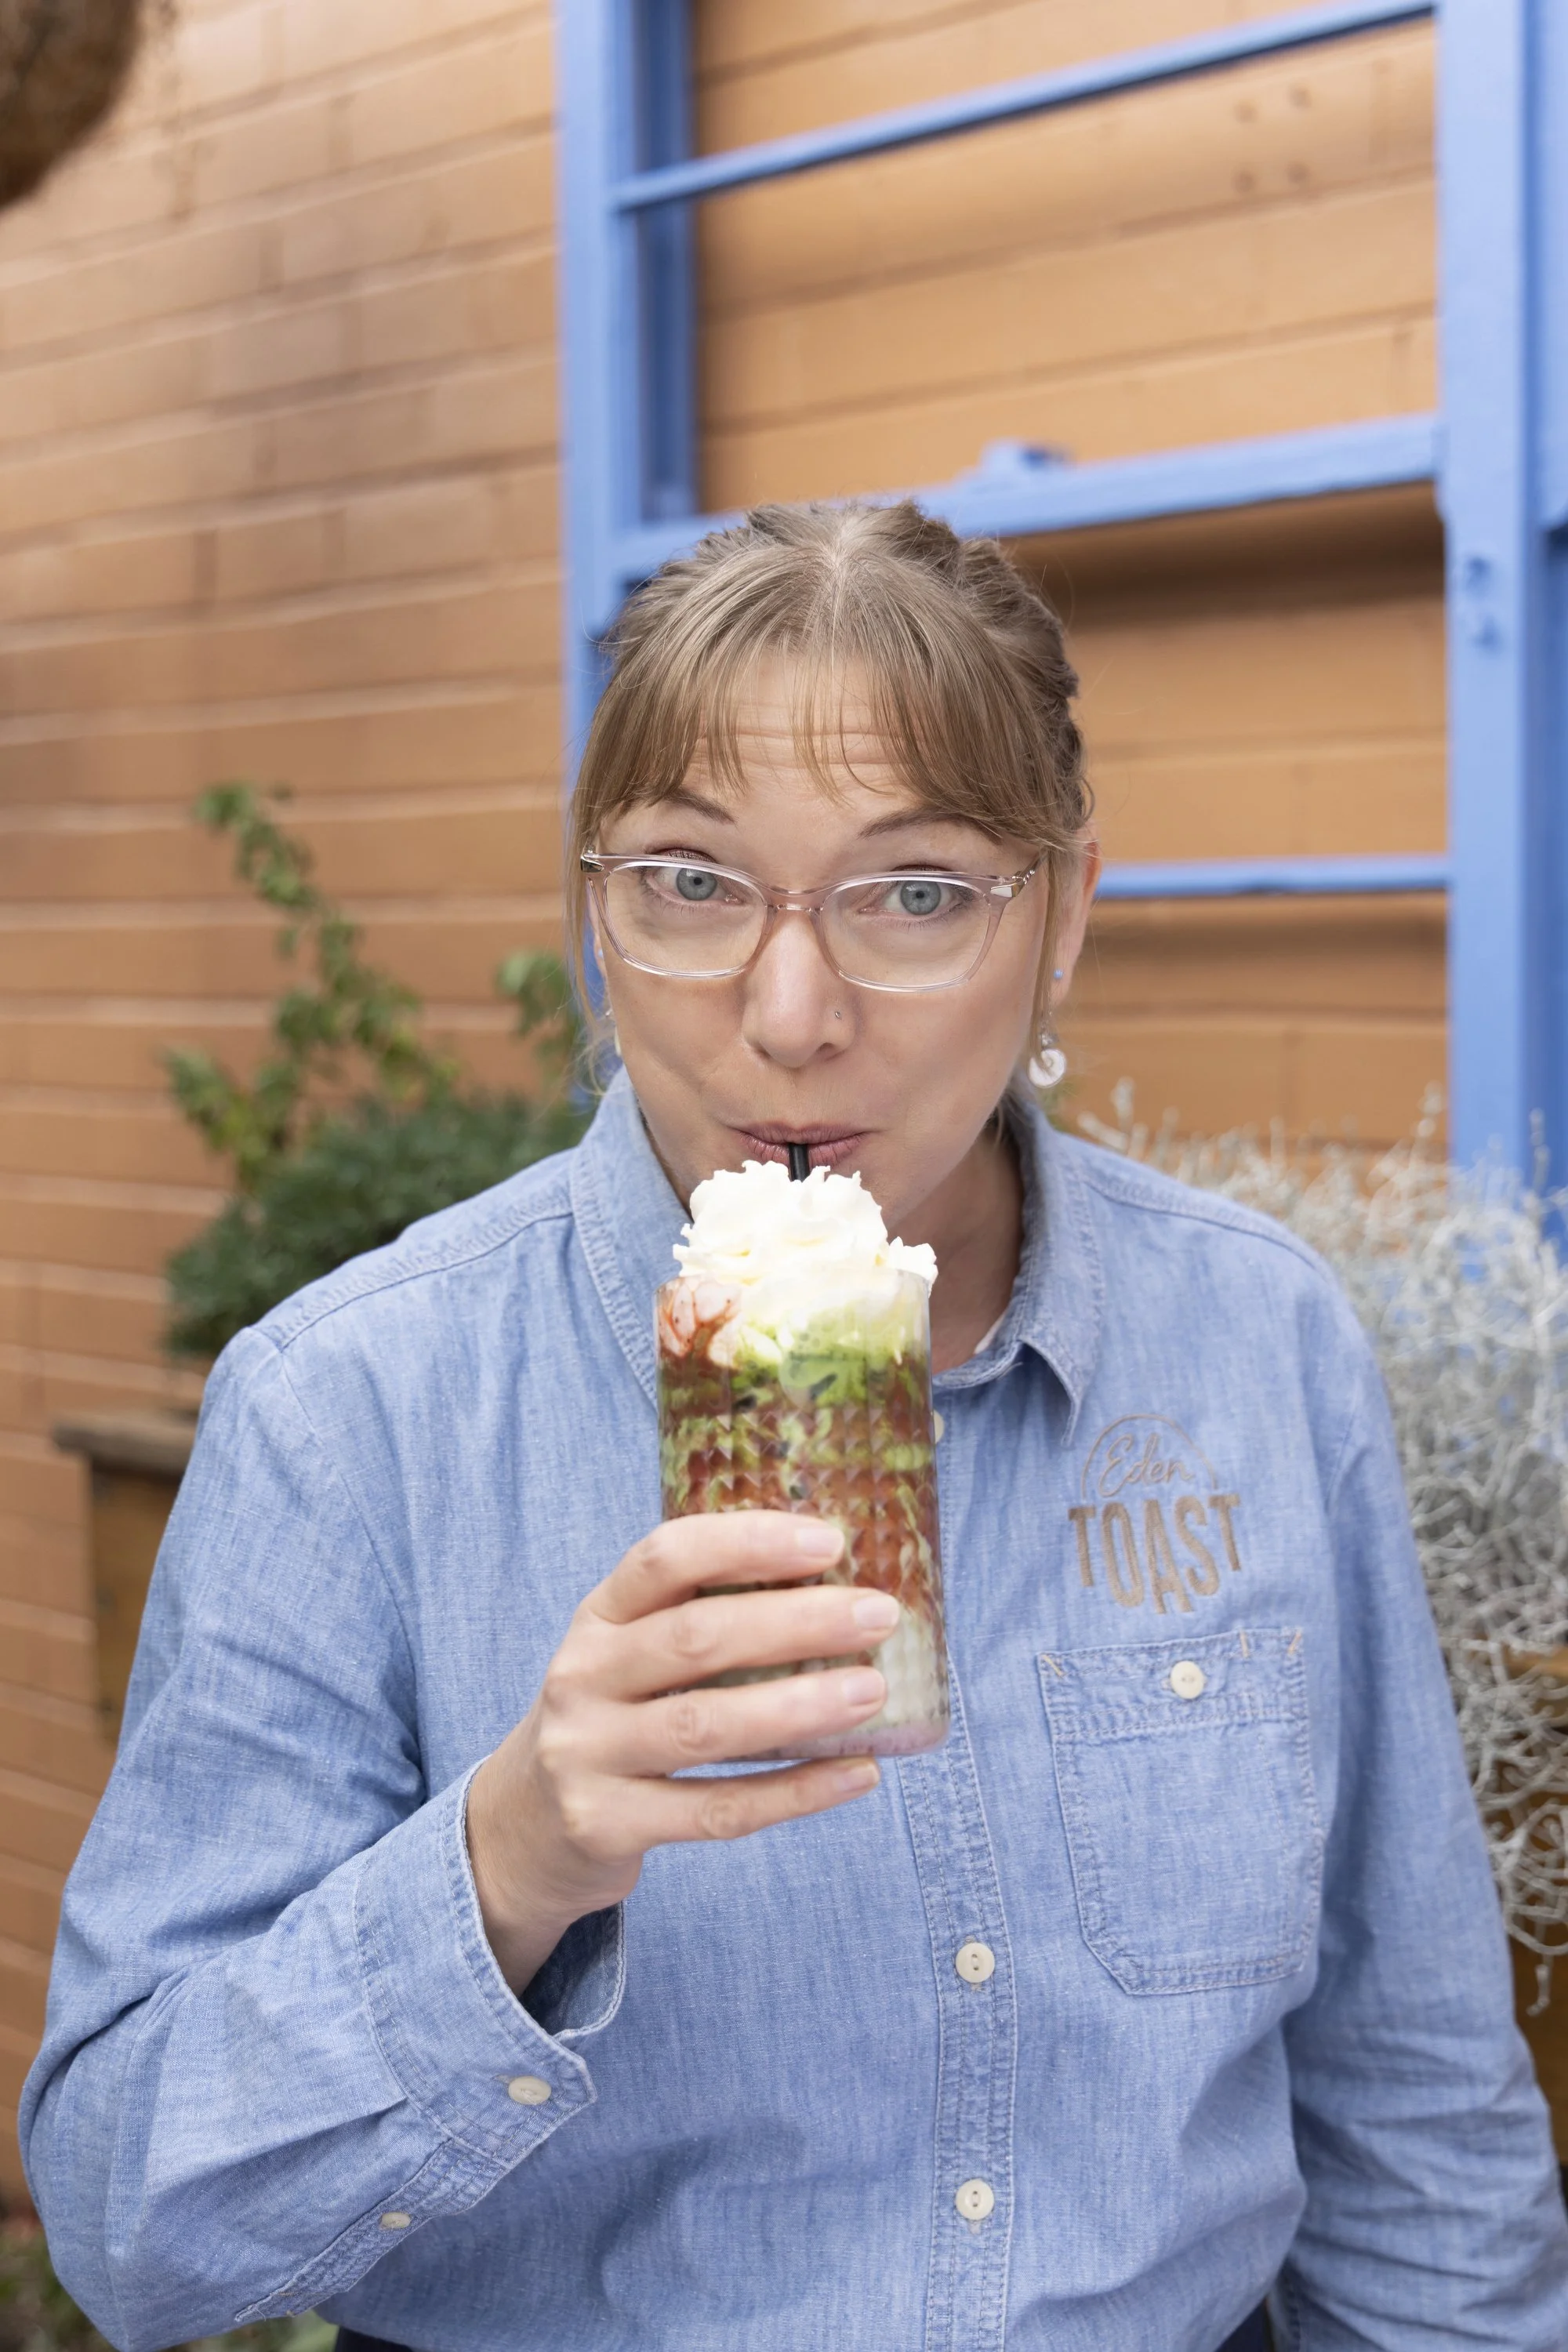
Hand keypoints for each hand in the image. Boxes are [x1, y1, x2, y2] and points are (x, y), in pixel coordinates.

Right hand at [466, 1513, 895, 1991]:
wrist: (521, 1827)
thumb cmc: (612, 1718)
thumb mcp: (629, 1654)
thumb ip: (701, 1620)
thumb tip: (841, 1592)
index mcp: (599, 1617)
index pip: (666, 1557)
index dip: (748, 1542)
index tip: (829, 1542)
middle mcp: (583, 1677)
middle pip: (695, 1638)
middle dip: (797, 1622)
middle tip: (878, 1615)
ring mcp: (588, 1754)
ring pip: (706, 1725)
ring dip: (799, 1705)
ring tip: (873, 1690)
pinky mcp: (606, 1824)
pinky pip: (716, 1810)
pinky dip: (794, 1793)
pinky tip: (857, 1775)